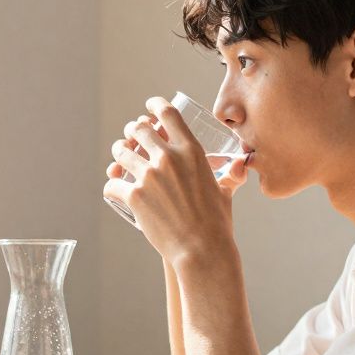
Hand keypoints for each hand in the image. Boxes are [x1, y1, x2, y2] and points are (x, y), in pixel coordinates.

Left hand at [103, 97, 247, 265]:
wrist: (202, 249)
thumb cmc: (217, 223)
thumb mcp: (224, 192)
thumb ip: (230, 177)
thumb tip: (242, 167)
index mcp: (191, 151)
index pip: (168, 114)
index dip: (155, 105)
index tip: (149, 107)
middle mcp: (168, 157)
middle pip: (138, 129)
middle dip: (132, 131)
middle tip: (130, 138)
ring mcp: (149, 175)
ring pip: (120, 153)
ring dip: (118, 155)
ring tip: (118, 162)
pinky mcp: (134, 196)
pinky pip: (112, 183)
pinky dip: (111, 186)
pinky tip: (114, 191)